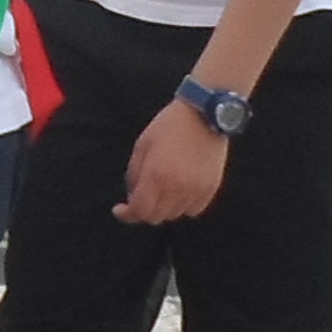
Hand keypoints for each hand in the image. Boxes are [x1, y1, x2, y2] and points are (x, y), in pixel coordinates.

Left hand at [115, 96, 229, 225]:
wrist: (203, 114)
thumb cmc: (169, 125)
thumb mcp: (142, 145)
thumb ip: (134, 173)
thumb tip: (132, 194)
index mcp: (155, 175)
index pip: (138, 210)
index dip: (126, 214)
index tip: (120, 210)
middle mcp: (176, 187)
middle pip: (155, 217)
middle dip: (144, 210)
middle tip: (142, 196)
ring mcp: (195, 190)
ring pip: (174, 215)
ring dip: (164, 208)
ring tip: (163, 189)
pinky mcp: (210, 188)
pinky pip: (193, 210)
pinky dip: (184, 205)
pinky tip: (180, 190)